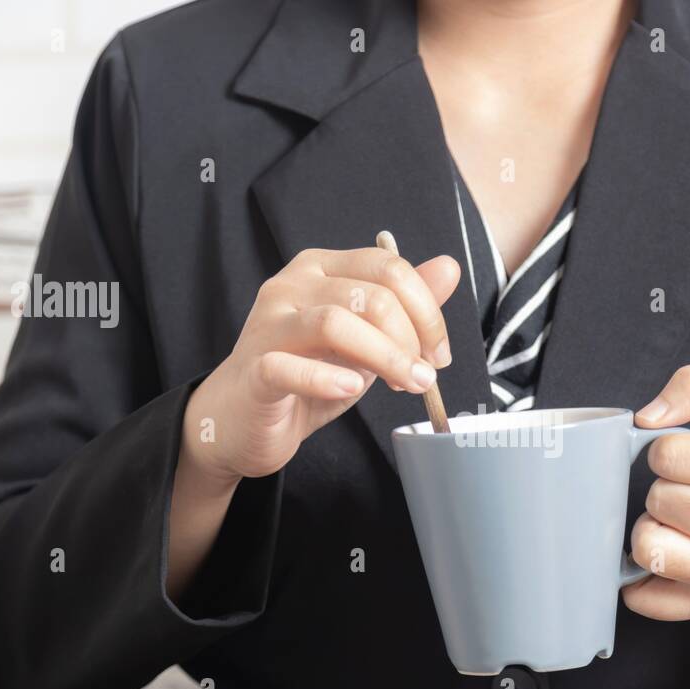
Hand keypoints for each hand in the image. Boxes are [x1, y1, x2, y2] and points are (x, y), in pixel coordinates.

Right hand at [183, 246, 461, 490]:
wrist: (241, 420)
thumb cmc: (304, 377)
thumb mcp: (365, 340)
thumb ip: (404, 305)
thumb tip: (448, 269)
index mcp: (321, 268)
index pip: (388, 268)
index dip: (426, 310)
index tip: (438, 353)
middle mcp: (292, 285)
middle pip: (369, 294)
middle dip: (411, 338)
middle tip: (423, 376)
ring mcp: (268, 325)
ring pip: (334, 322)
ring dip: (385, 357)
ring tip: (405, 385)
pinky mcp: (254, 369)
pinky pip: (288, 366)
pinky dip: (327, 378)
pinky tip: (352, 390)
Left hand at [622, 365, 689, 646]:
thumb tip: (646, 418)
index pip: (669, 455)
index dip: (667, 449)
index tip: (688, 455)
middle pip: (659, 501)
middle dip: (663, 487)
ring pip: (648, 548)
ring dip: (652, 528)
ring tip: (678, 519)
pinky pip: (648, 601)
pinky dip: (640, 579)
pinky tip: (664, 555)